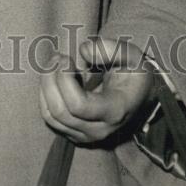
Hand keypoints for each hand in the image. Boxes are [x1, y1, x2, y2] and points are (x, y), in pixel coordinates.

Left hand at [38, 37, 156, 145]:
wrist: (140, 96)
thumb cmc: (134, 73)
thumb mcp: (133, 55)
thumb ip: (111, 49)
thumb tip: (83, 51)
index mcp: (115, 111)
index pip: (78, 105)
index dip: (64, 79)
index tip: (66, 59)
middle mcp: (99, 130)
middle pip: (60, 111)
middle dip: (50, 79)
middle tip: (57, 57)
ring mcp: (85, 136)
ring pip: (50, 116)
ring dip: (45, 86)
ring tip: (54, 64)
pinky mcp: (74, 134)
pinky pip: (49, 119)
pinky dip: (45, 96)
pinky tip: (54, 79)